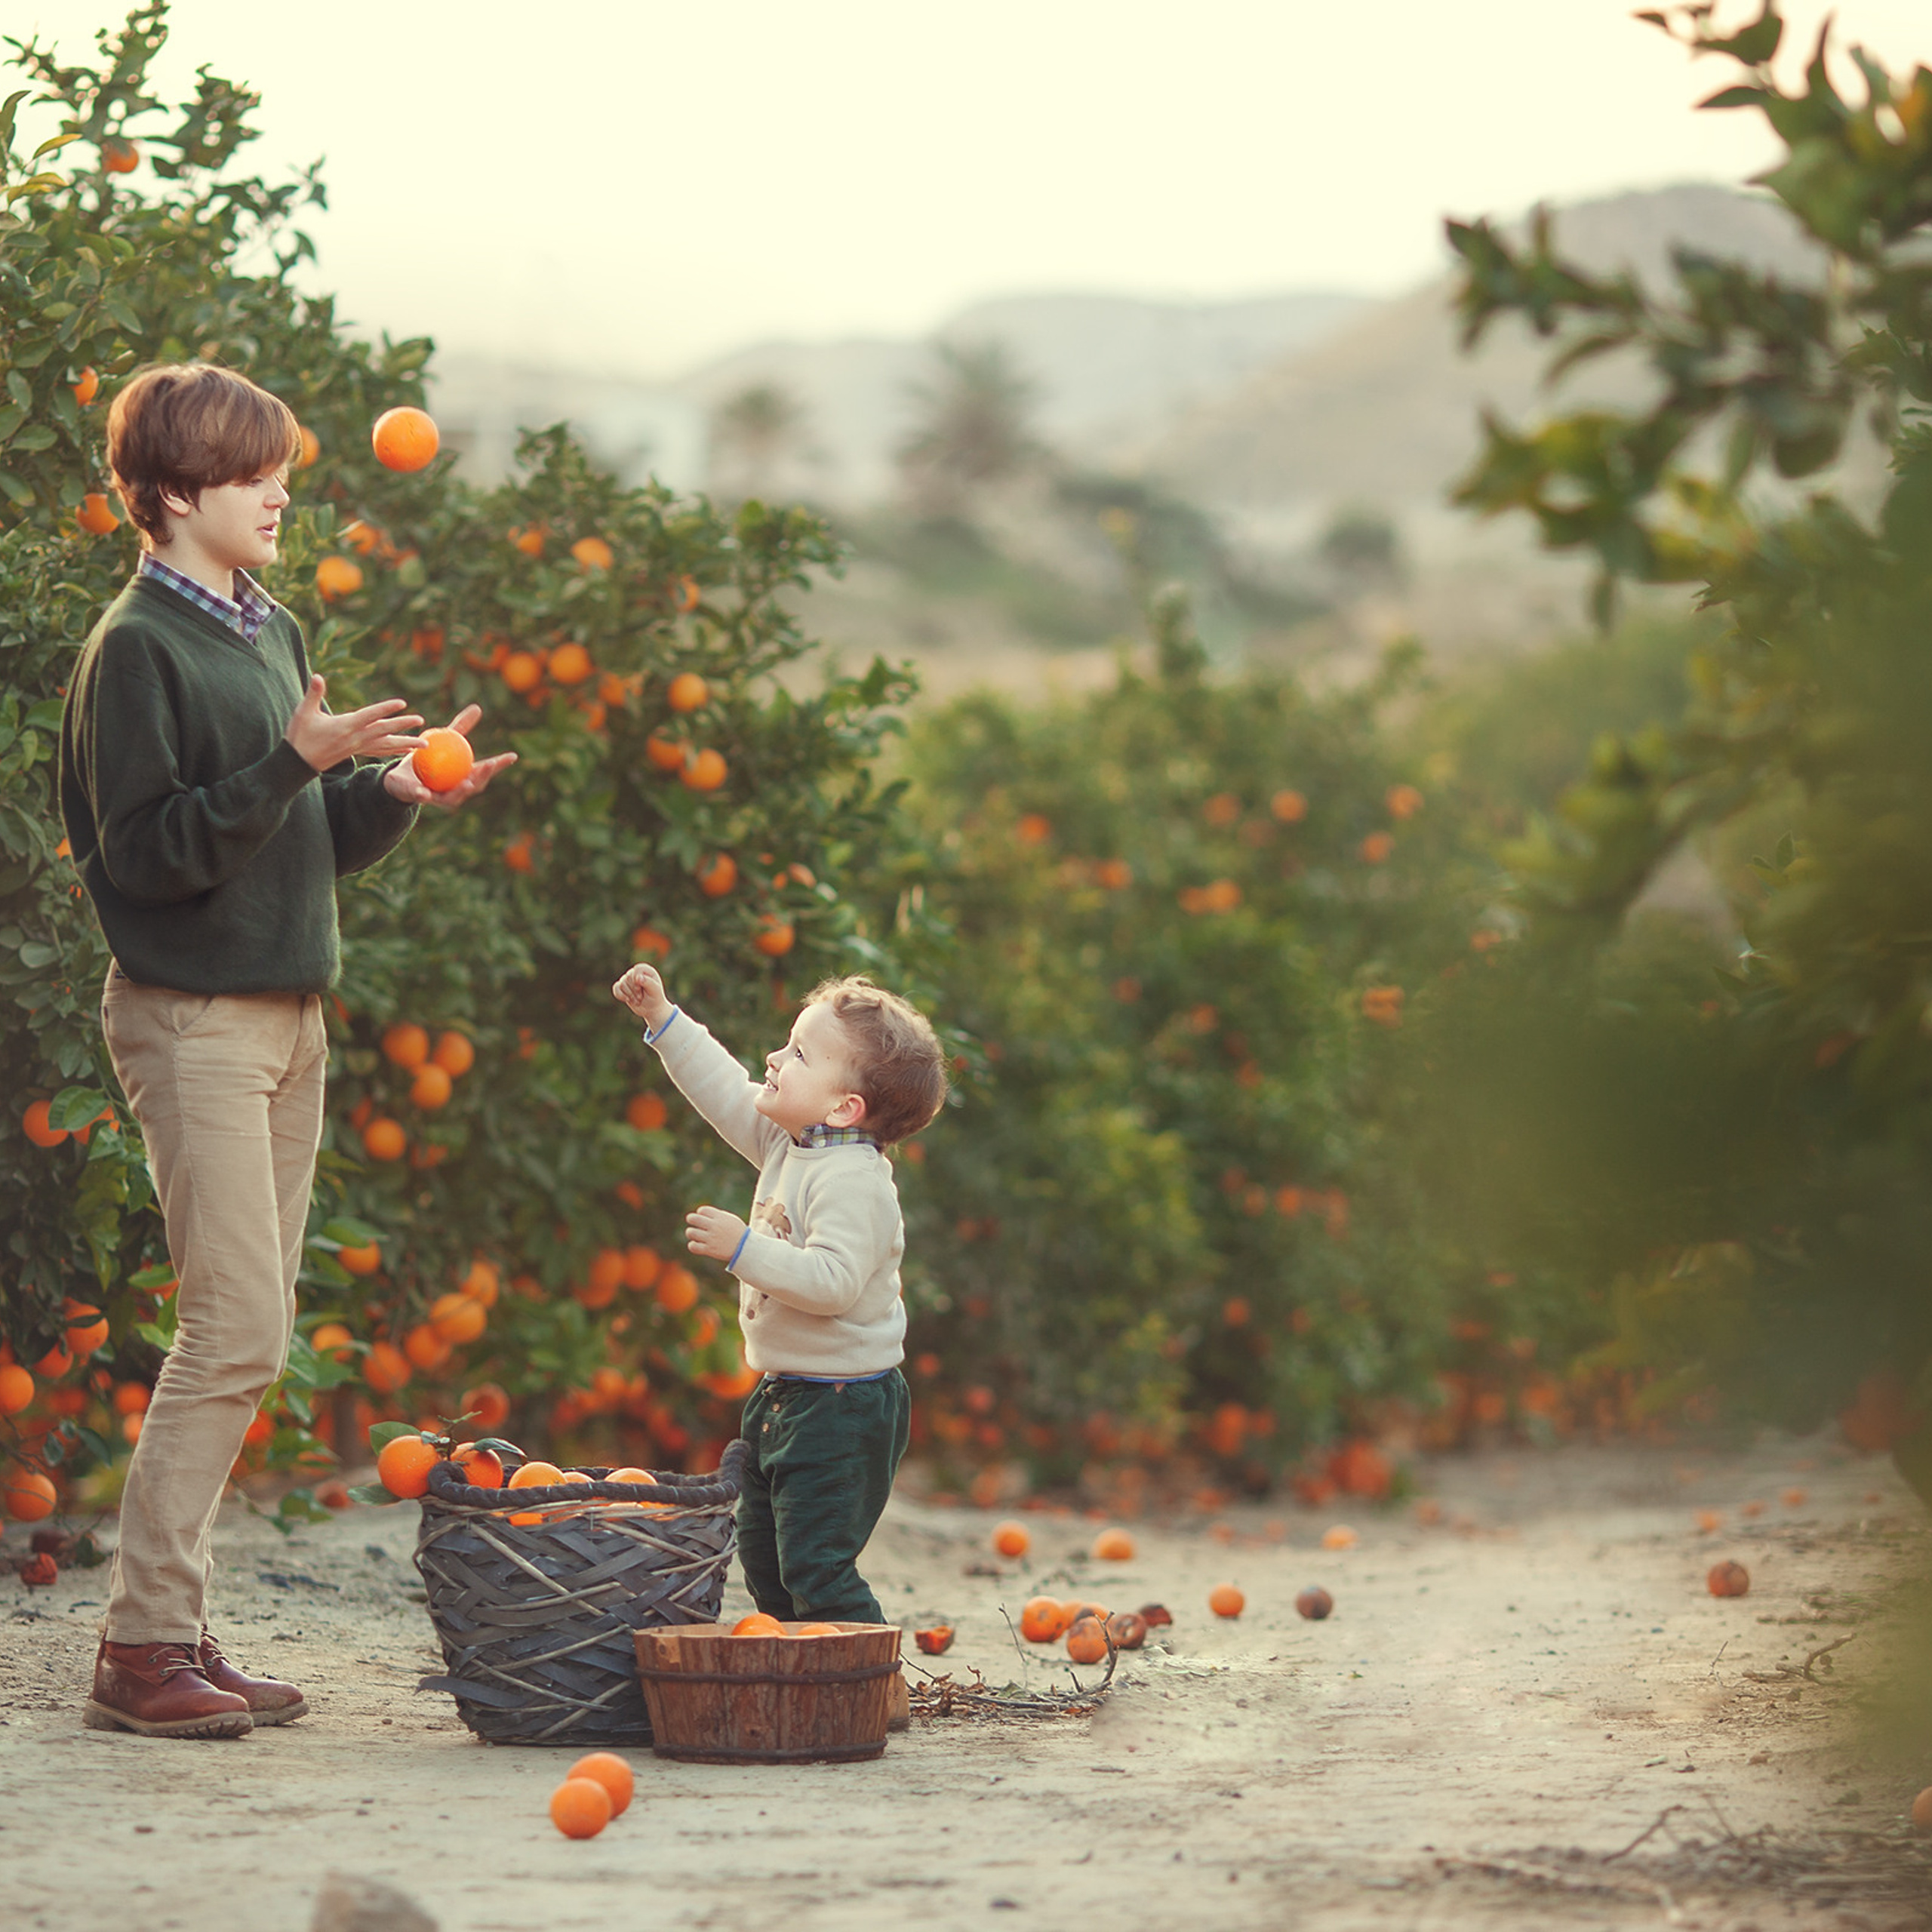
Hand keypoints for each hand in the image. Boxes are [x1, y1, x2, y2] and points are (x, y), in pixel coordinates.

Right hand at [285, 675, 423, 771]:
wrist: (297, 762)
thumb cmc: (299, 735)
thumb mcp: (303, 712)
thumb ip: (313, 693)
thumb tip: (318, 676)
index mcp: (344, 726)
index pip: (370, 715)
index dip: (385, 709)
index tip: (402, 703)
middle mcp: (354, 738)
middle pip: (383, 731)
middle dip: (403, 726)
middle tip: (421, 720)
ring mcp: (357, 747)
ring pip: (386, 745)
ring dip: (405, 743)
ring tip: (424, 744)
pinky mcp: (356, 752)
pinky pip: (380, 752)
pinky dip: (394, 751)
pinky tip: (406, 750)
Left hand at [380, 703, 517, 807]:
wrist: (400, 777)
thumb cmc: (426, 759)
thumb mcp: (442, 741)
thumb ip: (460, 728)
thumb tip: (477, 708)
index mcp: (464, 776)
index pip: (486, 770)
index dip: (500, 765)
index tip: (513, 755)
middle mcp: (457, 790)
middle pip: (475, 785)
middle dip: (484, 777)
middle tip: (490, 765)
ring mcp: (440, 797)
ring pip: (454, 797)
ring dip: (462, 791)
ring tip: (468, 783)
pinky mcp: (420, 800)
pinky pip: (424, 798)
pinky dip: (425, 795)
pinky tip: (426, 792)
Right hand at [613, 962, 671, 1028]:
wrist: (651, 1008)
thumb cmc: (655, 997)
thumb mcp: (655, 990)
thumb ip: (648, 982)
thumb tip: (638, 978)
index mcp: (646, 970)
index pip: (637, 969)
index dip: (637, 979)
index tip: (641, 988)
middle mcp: (635, 973)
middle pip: (628, 978)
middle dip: (634, 990)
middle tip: (640, 998)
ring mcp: (628, 979)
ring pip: (622, 984)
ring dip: (629, 995)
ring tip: (637, 1001)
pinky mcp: (622, 987)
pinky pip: (616, 988)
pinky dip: (620, 995)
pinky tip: (627, 1000)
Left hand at [686, 1205, 747, 1262]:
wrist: (746, 1248)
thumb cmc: (738, 1232)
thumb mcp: (731, 1219)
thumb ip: (717, 1215)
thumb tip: (702, 1213)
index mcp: (720, 1217)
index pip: (702, 1210)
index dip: (700, 1213)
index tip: (704, 1218)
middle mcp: (714, 1226)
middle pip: (693, 1218)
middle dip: (691, 1219)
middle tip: (694, 1223)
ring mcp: (711, 1238)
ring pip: (691, 1232)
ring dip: (691, 1233)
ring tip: (695, 1235)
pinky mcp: (710, 1250)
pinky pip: (693, 1246)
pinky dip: (693, 1245)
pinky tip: (697, 1244)